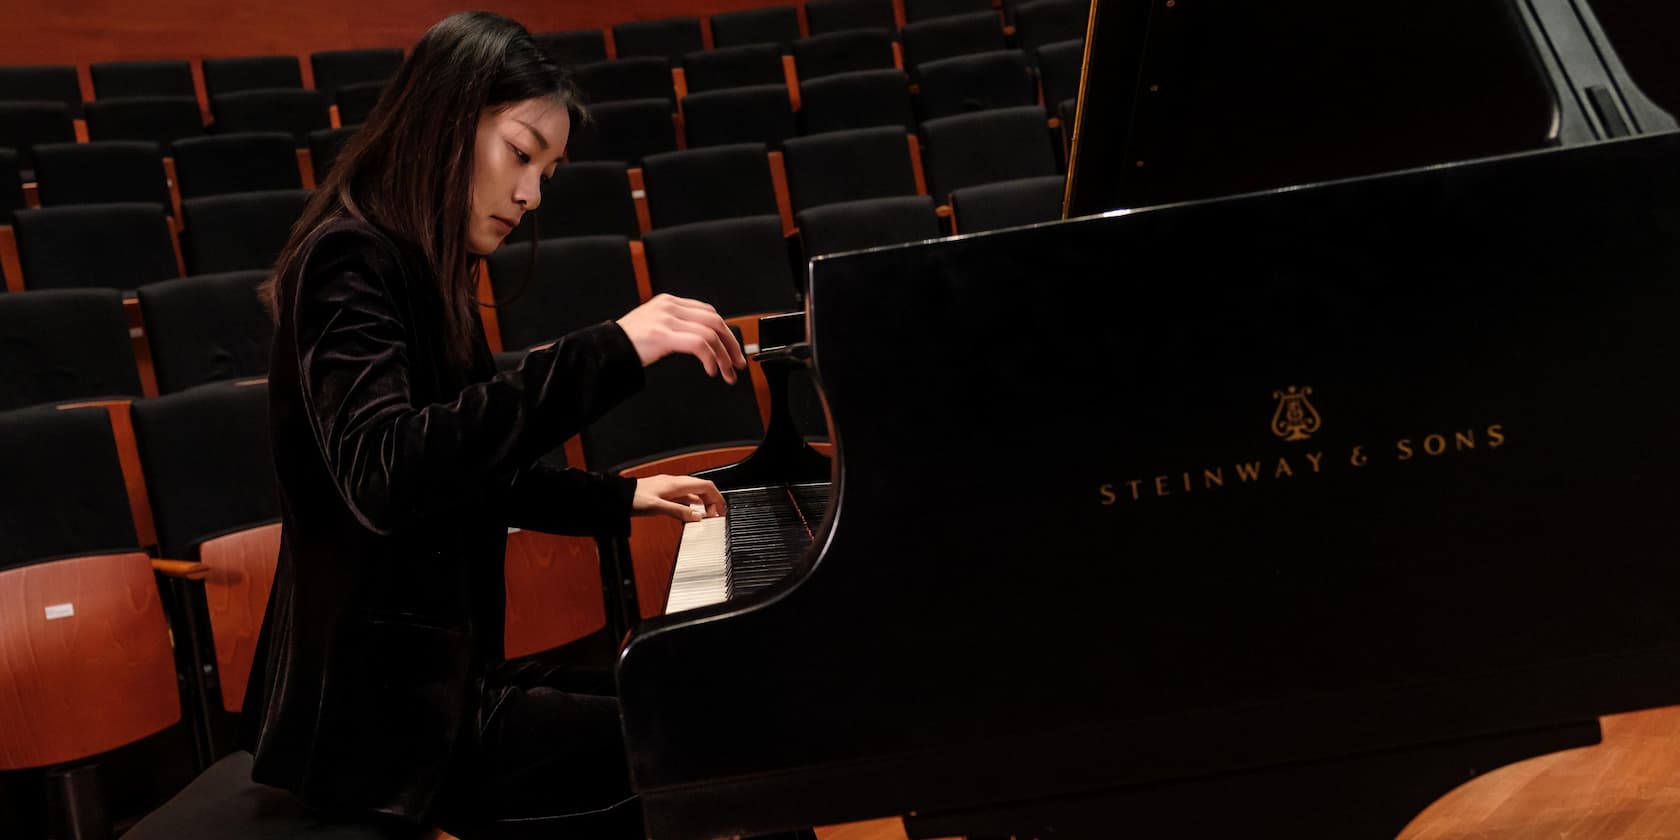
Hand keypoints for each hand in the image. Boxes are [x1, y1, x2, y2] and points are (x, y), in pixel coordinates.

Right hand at [616, 294, 747, 383]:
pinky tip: (710, 370)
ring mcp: (666, 319)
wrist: (604, 350)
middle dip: (731, 345)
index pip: (708, 312)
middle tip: (737, 363)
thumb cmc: (627, 344)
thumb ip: (676, 327)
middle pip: (714, 321)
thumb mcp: (655, 327)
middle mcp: (669, 306)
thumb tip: (705, 343)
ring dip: (723, 357)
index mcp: (669, 302)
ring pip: (710, 334)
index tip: (732, 349)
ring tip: (726, 373)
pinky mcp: (663, 335)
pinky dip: (710, 359)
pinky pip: (698, 345)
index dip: (726, 332)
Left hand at [632, 474, 724, 521]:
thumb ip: (679, 512)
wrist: (618, 497)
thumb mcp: (658, 507)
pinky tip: (690, 514)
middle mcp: (675, 483)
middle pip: (702, 489)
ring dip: (702, 504)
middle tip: (715, 516)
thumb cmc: (634, 499)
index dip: (717, 498)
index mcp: (677, 483)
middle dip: (712, 501)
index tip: (721, 511)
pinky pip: (684, 497)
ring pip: (693, 493)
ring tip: (706, 517)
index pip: (706, 486)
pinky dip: (691, 505)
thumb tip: (697, 517)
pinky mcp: (664, 493)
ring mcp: (670, 488)